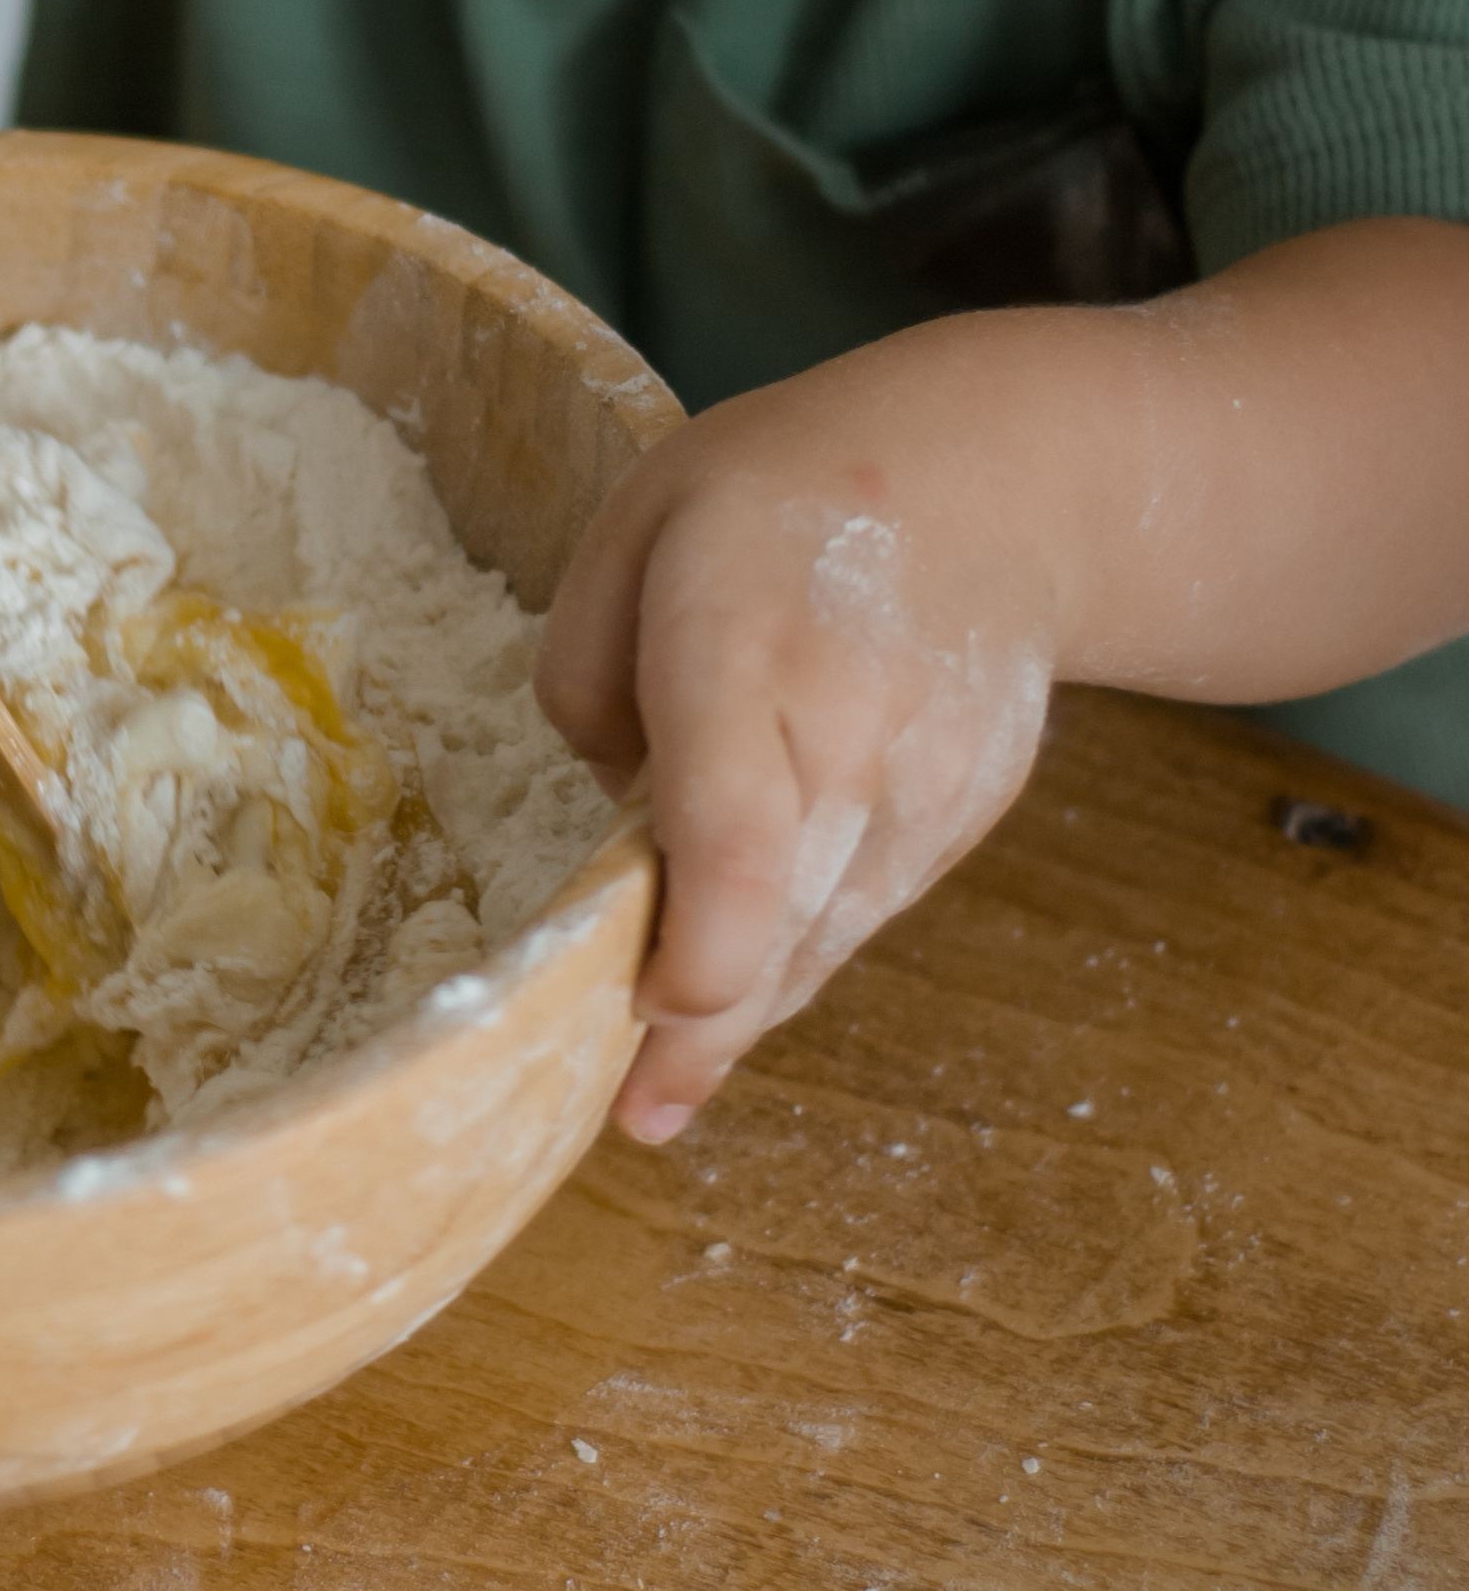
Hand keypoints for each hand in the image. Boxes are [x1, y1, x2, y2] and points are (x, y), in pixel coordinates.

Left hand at [536, 341, 1058, 1143]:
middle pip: (778, 925)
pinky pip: (857, 915)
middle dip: (697, 1029)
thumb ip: (588, 674)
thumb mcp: (636, 525)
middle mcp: (850, 734)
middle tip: (624, 1106)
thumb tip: (614, 814)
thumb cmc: (784, 492)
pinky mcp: (960, 822)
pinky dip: (791, 954)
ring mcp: (923, 791)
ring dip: (739, 1016)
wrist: (1002, 485)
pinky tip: (732, 983)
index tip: (644, 1009)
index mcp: (746, 645)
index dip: (696, 950)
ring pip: (820, 943)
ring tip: (658, 1082)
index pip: (735, 836)